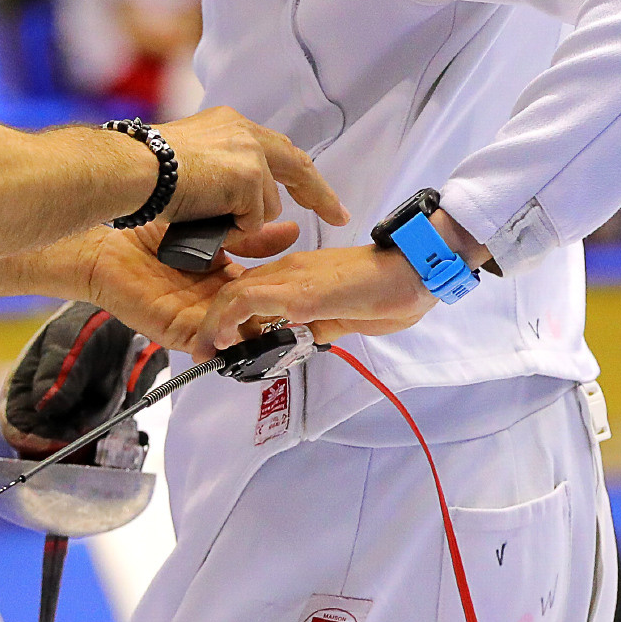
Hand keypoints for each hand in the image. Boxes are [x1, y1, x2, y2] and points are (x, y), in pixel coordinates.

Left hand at [58, 219, 300, 352]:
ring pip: (235, 335)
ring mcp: (196, 319)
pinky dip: (224, 344)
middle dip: (274, 317)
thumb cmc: (148, 231)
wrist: (104, 244)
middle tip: (300, 312)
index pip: (261, 289)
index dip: (282, 289)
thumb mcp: (210, 226)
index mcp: (222, 276)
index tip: (306, 285)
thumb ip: (247, 233)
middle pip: (252, 317)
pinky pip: (207, 345)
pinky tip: (240, 337)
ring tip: (277, 326)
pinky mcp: (177, 331)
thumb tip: (290, 229)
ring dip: (255, 333)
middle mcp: (212, 300)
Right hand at [153, 108, 346, 244]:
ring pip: (268, 206)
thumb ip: (224, 176)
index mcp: (229, 124)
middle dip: (319, 194)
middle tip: (338, 214)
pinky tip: (206, 217)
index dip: (295, 171)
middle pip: (296, 165)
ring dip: (246, 221)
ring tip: (206, 216)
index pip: (275, 148)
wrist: (130, 170)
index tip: (312, 190)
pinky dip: (234, 230)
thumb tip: (247, 207)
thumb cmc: (144, 173)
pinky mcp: (249, 177)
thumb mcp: (194, 167)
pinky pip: (254, 221)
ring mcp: (250, 153)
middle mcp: (244, 132)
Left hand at [193, 246, 434, 358]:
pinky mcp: (303, 292)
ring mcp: (293, 278)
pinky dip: (230, 319)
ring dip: (213, 324)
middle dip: (212, 323)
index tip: (221, 344)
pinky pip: (252, 299)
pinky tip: (224, 340)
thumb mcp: (345, 315)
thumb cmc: (388, 290)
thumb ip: (321, 324)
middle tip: (205, 352)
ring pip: (234, 292)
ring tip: (207, 351)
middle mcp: (288, 270)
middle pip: (233, 290)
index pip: (249, 291)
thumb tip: (305, 340)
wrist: (416, 269)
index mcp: (296, 275)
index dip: (228, 317)